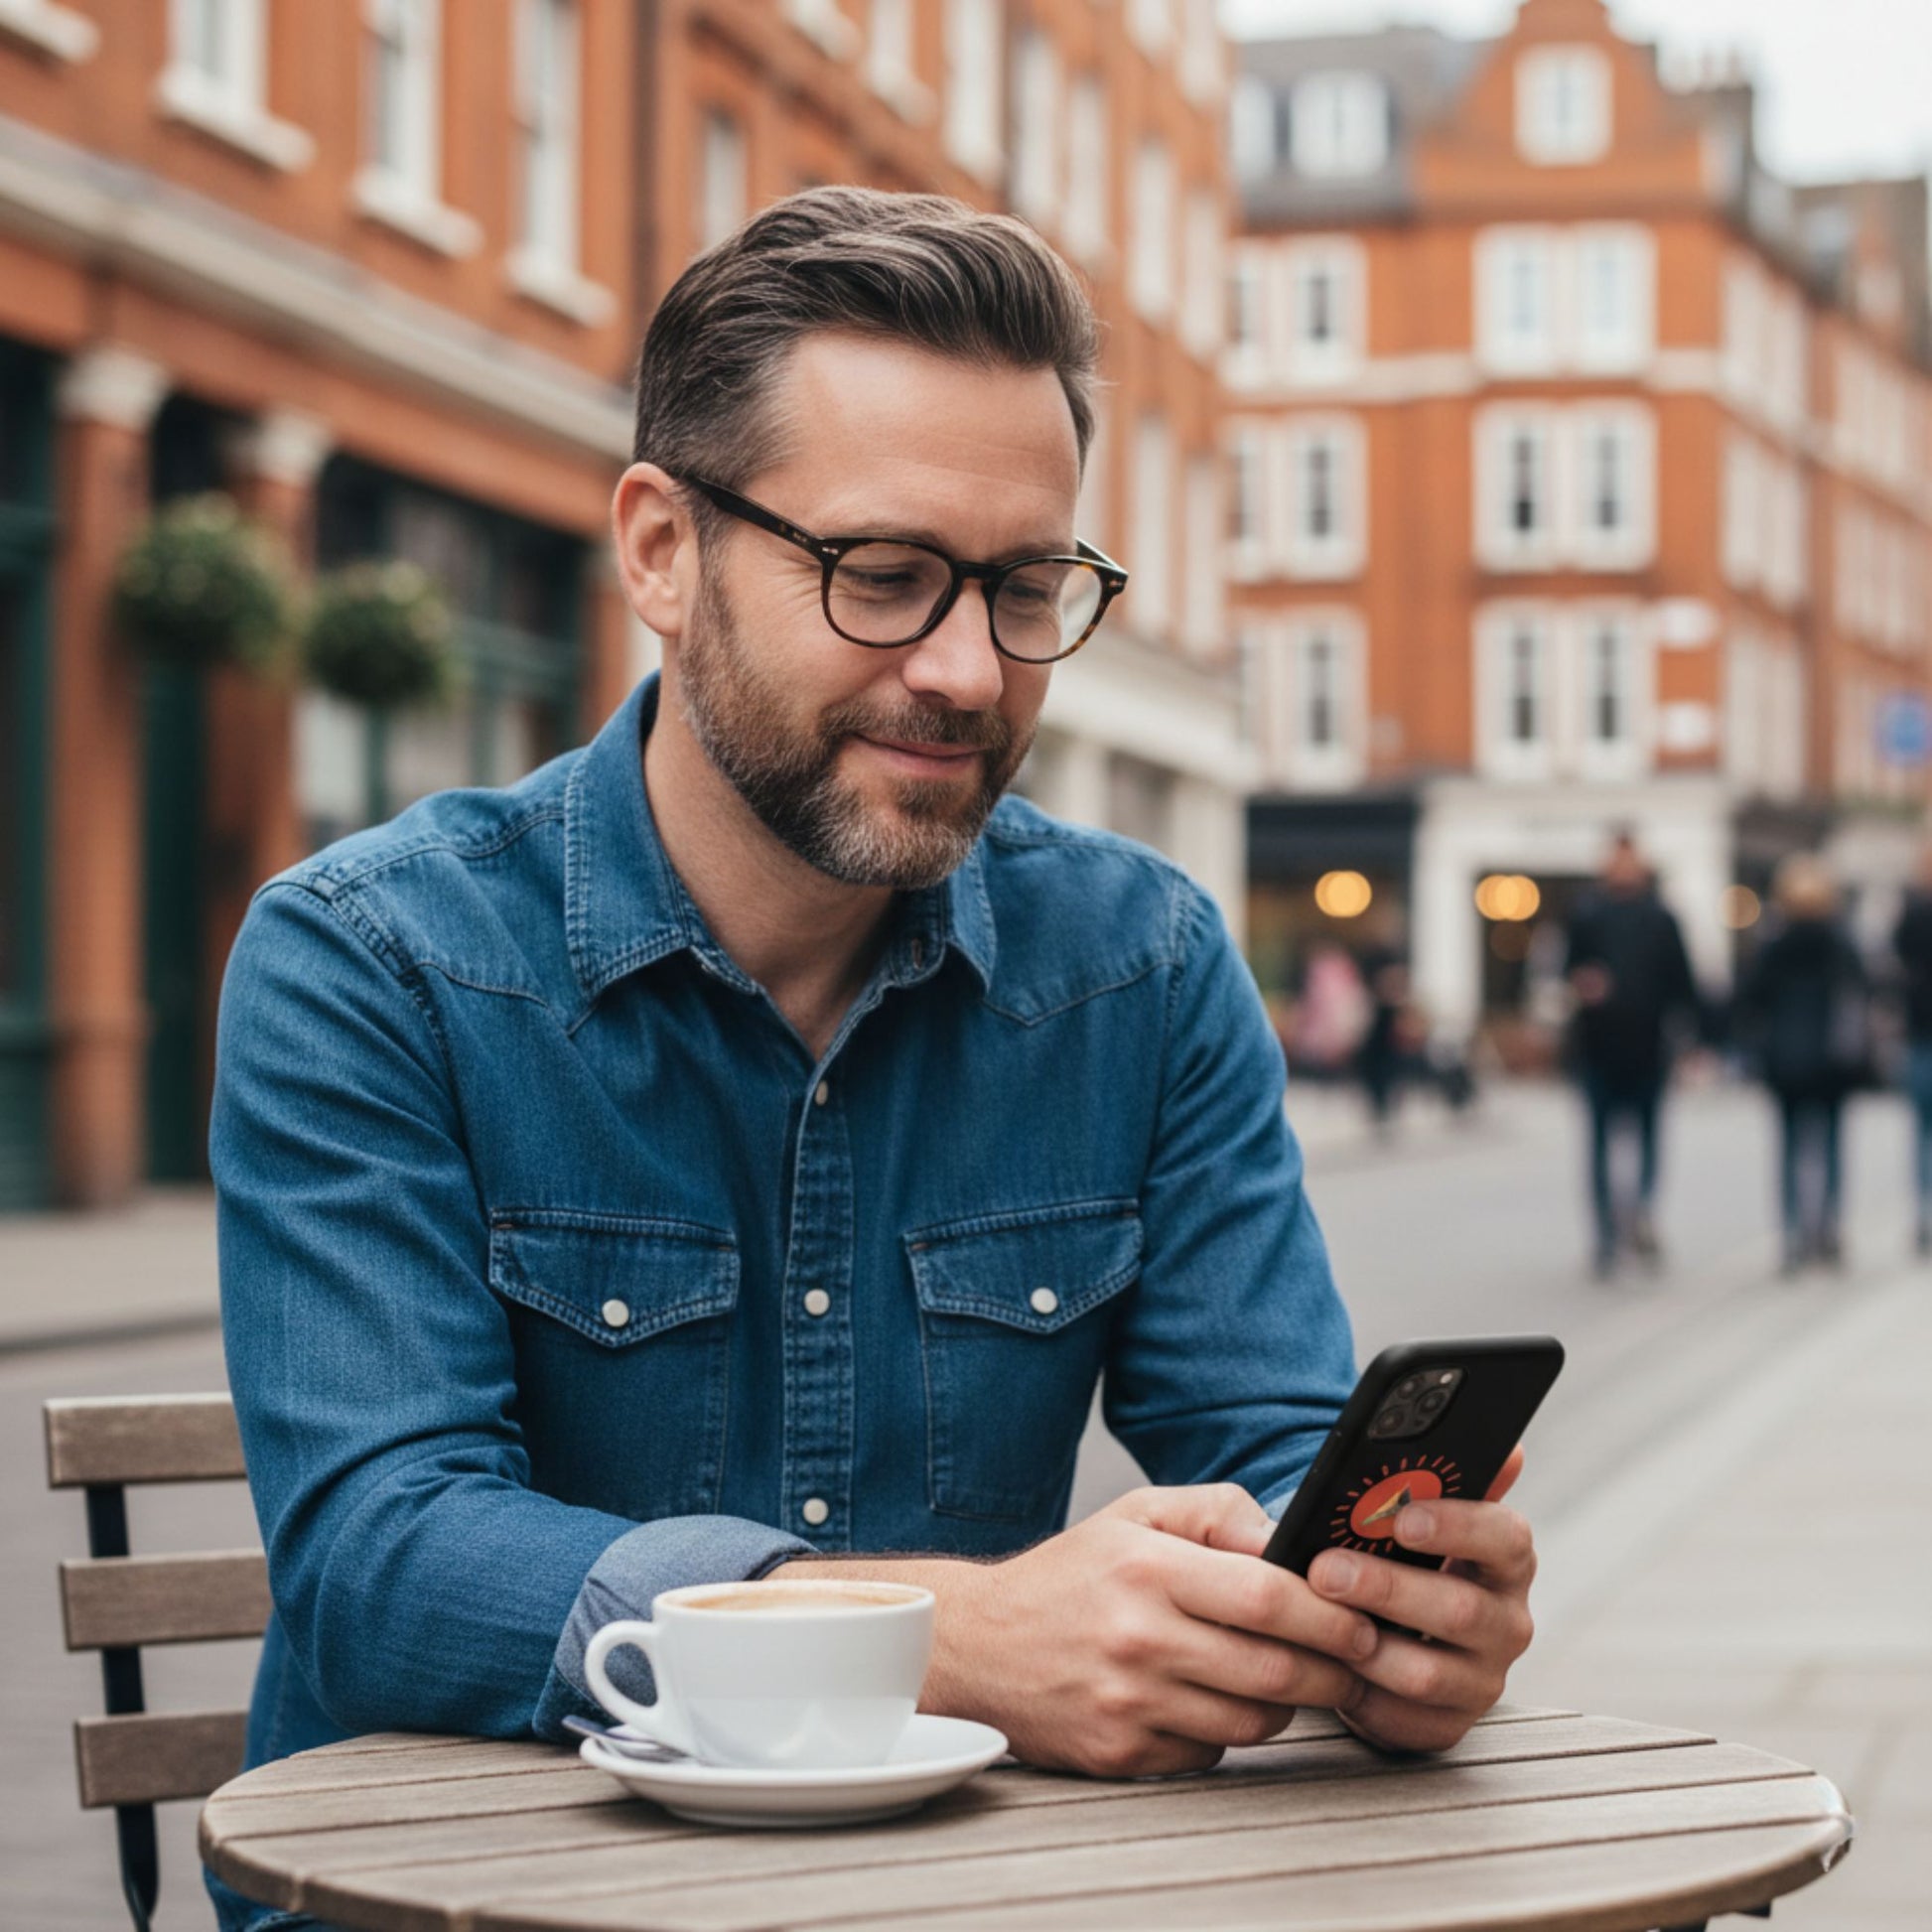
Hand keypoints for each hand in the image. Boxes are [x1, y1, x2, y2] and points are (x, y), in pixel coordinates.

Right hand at [775, 1484, 1380, 1779]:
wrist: (979, 1644)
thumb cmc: (1070, 1574)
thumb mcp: (1136, 1514)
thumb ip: (1217, 1511)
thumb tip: (1288, 1538)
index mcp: (1148, 1569)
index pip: (1270, 1598)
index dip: (1331, 1615)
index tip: (1361, 1619)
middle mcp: (1139, 1638)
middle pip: (1275, 1669)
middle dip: (1333, 1670)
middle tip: (1353, 1660)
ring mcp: (1128, 1703)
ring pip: (1252, 1720)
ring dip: (1288, 1704)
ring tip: (1286, 1676)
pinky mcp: (1120, 1755)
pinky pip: (1210, 1752)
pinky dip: (1228, 1732)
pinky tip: (1216, 1700)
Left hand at [1306, 1444, 1536, 1753]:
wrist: (1380, 1625)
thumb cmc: (1394, 1553)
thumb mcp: (1408, 1512)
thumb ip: (1443, 1478)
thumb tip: (1509, 1449)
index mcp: (1505, 1559)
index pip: (1505, 1537)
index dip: (1456, 1527)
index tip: (1402, 1517)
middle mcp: (1506, 1621)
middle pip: (1460, 1610)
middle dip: (1387, 1588)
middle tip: (1325, 1569)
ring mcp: (1482, 1679)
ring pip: (1429, 1674)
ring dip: (1366, 1647)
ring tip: (1317, 1621)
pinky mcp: (1449, 1725)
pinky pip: (1407, 1721)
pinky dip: (1362, 1698)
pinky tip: (1326, 1670)